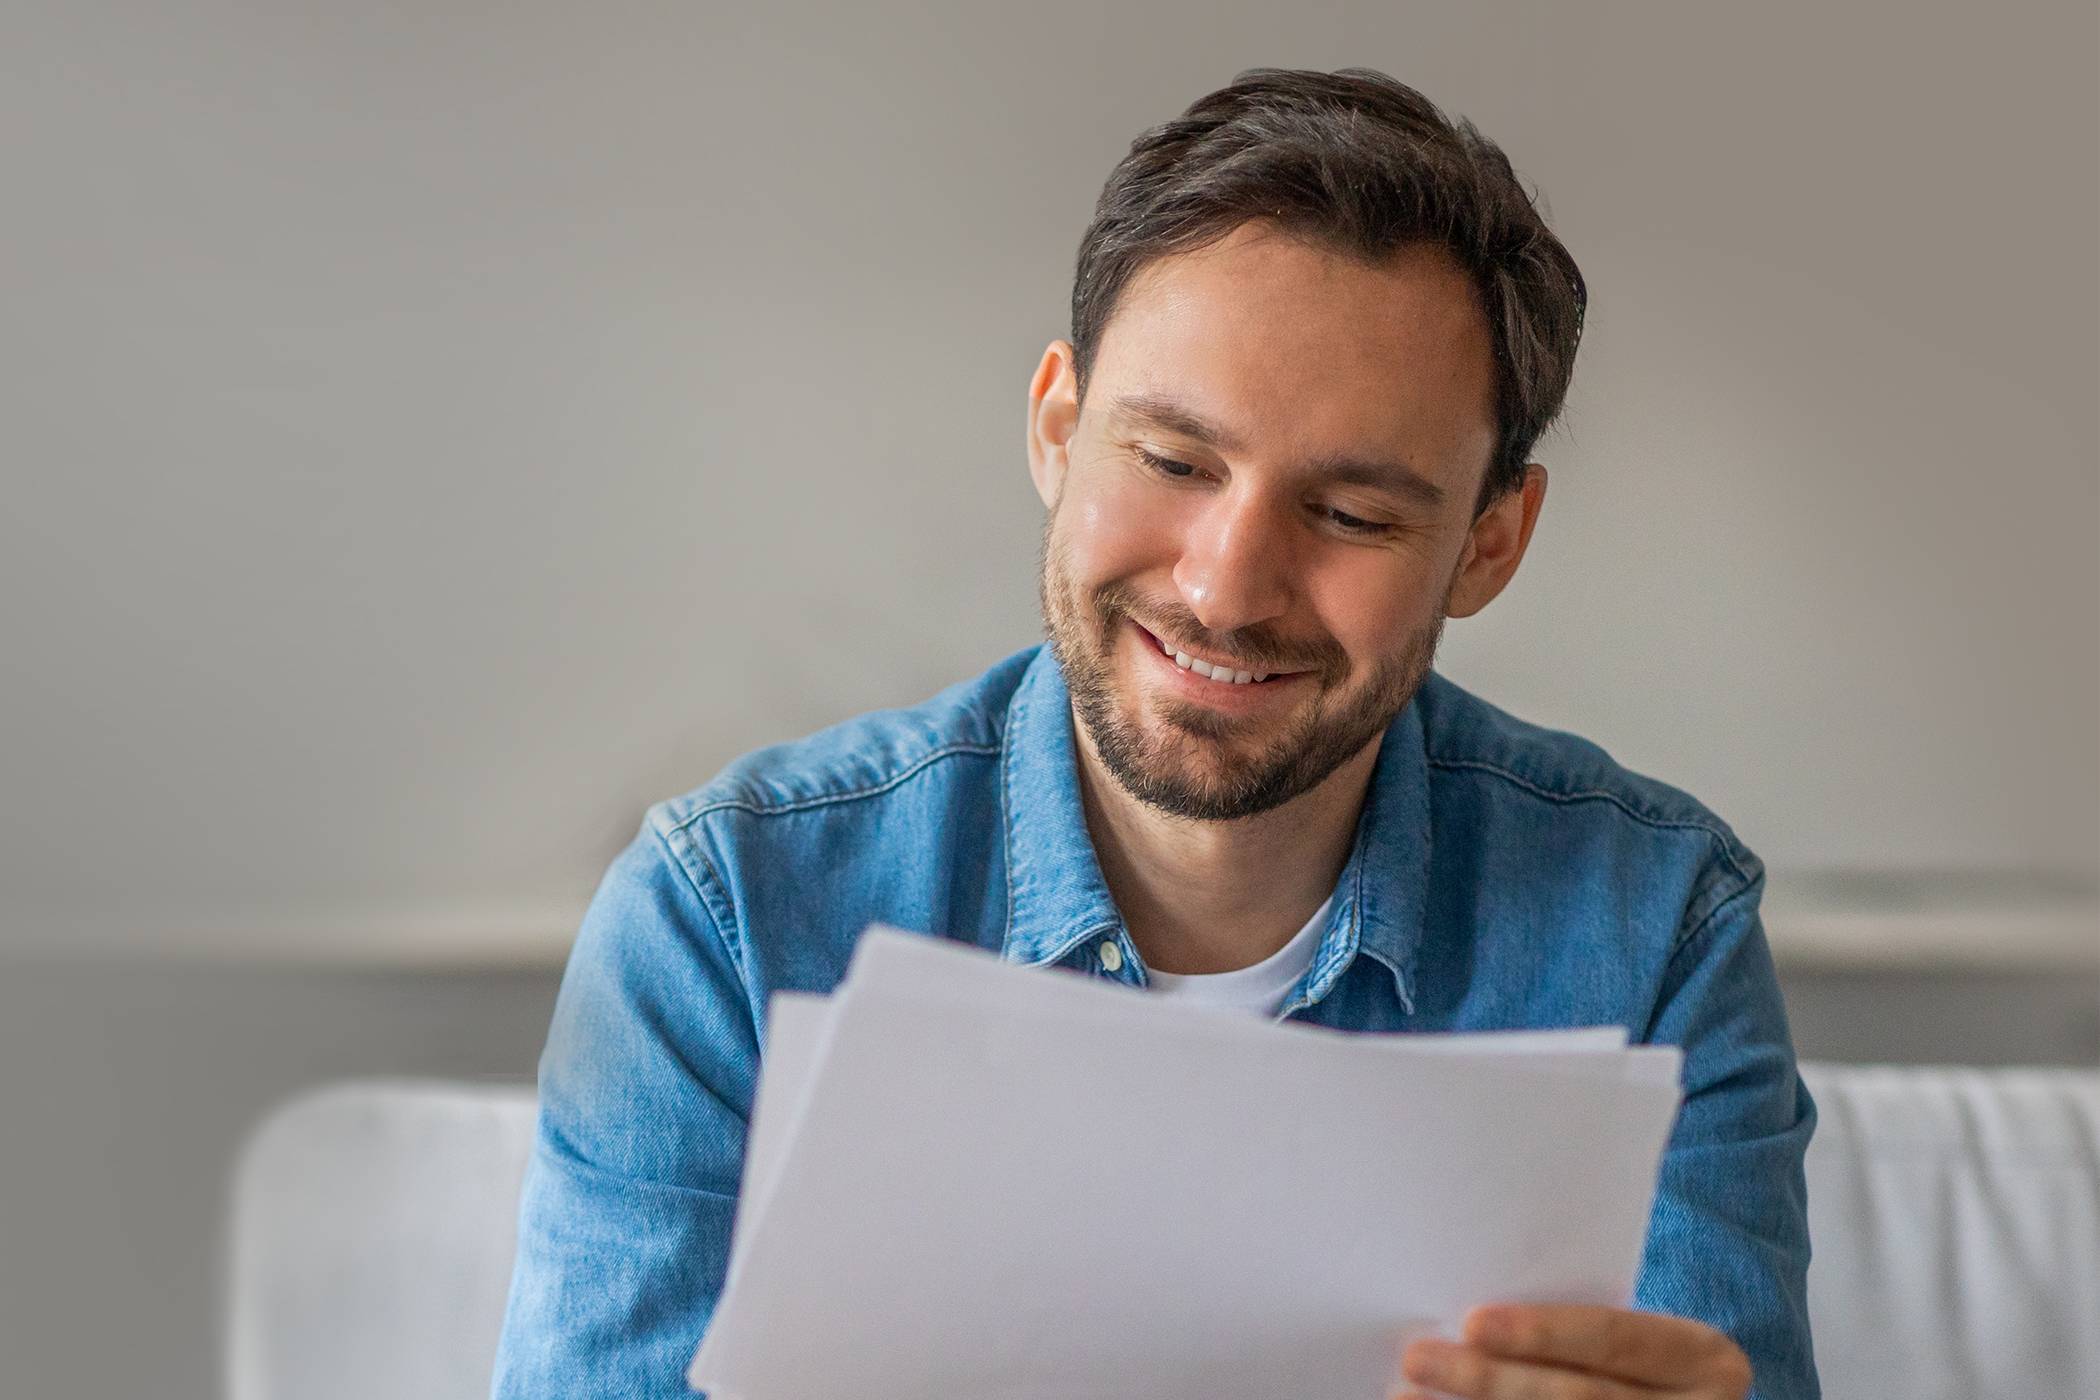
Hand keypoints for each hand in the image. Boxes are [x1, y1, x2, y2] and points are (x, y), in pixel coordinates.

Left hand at [1396, 1303, 1752, 1399]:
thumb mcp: (1628, 1339)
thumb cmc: (1629, 1364)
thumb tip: (1467, 1322)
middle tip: (1417, 1358)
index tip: (1472, 1322)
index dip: (1545, 1331)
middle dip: (1492, 1381)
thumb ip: (1573, 1332)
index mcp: (1704, 1360)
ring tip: (1406, 1398)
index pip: (1617, 1339)